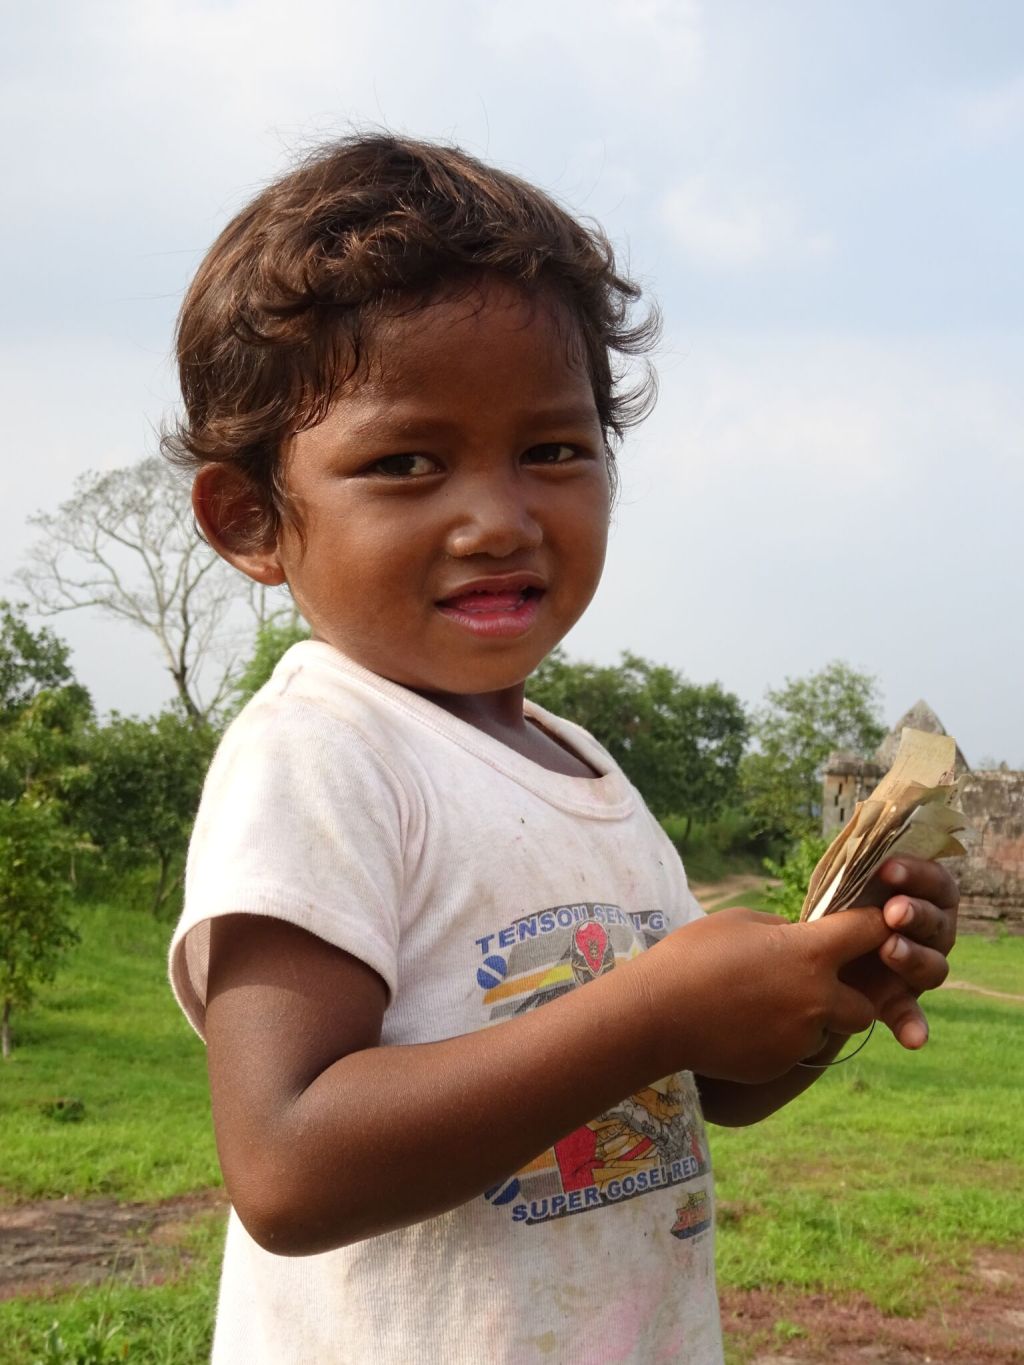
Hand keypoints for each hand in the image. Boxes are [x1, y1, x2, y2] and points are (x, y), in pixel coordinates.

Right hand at [640, 906, 889, 1084]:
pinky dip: (779, 1040)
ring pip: (826, 1032)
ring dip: (810, 1022)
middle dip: (851, 1000)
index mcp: (810, 953)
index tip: (871, 928)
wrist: (657, 1014)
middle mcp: (817, 998)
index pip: (869, 933)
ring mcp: (800, 1037)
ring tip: (763, 1006)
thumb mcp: (740, 922)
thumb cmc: (694, 956)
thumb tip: (799, 938)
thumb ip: (782, 930)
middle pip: (866, 1007)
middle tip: (816, 989)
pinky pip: (794, 1051)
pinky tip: (743, 1027)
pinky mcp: (780, 1064)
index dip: (874, 928)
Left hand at [843, 855, 958, 1049]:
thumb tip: (854, 846)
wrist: (814, 961)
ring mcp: (918, 969)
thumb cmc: (837, 911)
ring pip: (932, 966)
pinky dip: (913, 1027)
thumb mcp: (846, 890)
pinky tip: (913, 1039)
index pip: (935, 882)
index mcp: (922, 898)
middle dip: (916, 915)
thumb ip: (858, 873)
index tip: (889, 869)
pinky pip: (912, 1015)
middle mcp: (929, 934)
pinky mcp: (901, 1002)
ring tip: (890, 951)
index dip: (917, 874)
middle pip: (937, 923)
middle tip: (893, 912)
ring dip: (913, 958)